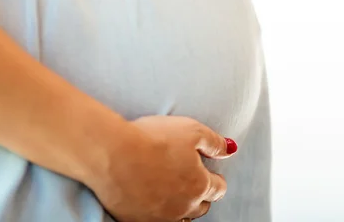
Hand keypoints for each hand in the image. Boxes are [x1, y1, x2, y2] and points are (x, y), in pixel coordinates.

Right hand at [91, 116, 236, 221]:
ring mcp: (161, 217)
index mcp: (200, 185)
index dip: (215, 179)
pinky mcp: (138, 221)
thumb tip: (230, 149)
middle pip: (201, 207)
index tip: (210, 173)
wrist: (113, 154)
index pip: (218, 188)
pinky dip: (157, 213)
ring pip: (179, 218)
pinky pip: (155, 221)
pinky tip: (151, 200)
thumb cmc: (153, 138)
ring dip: (180, 207)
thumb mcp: (191, 130)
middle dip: (200, 195)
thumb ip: (214, 142)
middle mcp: (184, 206)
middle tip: (191, 182)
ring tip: (172, 193)